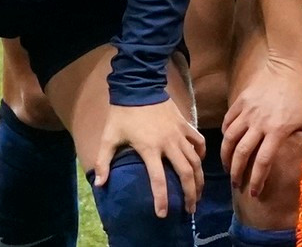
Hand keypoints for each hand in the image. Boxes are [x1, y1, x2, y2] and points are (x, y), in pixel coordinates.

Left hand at [93, 98, 203, 218]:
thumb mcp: (109, 137)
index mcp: (150, 149)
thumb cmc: (123, 114)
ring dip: (199, 178)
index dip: (162, 199)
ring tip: (199, 193)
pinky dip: (202, 153)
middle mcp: (169, 143)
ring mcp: (179, 134)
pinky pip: (199, 142)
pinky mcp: (185, 124)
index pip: (158, 180)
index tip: (163, 214)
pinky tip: (200, 162)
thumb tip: (100, 185)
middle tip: (191, 209)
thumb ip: (104, 162)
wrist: (139, 86)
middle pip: (186, 173)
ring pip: (196, 160)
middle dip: (190, 194)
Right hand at [221, 54, 301, 199]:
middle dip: (236, 172)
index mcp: (277, 130)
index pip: (263, 162)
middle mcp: (259, 123)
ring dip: (226, 157)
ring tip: (227, 167)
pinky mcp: (240, 102)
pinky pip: (227, 122)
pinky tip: (226, 145)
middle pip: (242, 153)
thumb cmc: (300, 96)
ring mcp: (247, 112)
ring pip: (230, 138)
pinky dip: (224, 135)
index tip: (253, 192)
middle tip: (236, 184)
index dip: (257, 180)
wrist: (286, 68)